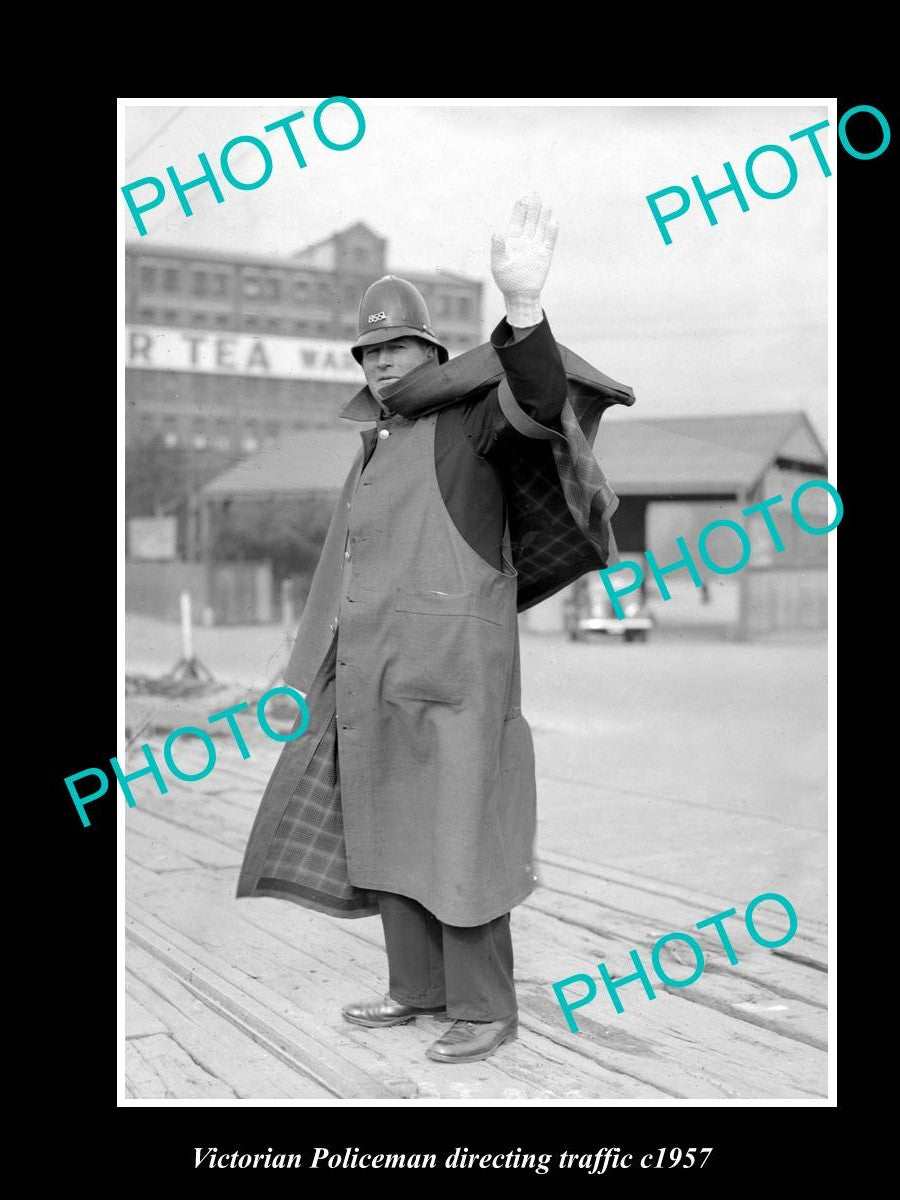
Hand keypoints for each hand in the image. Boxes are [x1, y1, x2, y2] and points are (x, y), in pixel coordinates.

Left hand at [491, 194, 557, 324]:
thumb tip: (496, 233)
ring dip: (543, 217)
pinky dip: (551, 232)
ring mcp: (536, 248)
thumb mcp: (498, 264)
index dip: (520, 209)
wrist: (519, 295)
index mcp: (512, 241)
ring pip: (540, 228)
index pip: (517, 221)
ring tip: (546, 204)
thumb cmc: (506, 281)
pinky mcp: (545, 256)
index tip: (521, 197)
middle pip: (530, 221)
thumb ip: (498, 249)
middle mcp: (525, 242)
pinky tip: (553, 222)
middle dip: (532, 207)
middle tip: (535, 193)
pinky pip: (549, 242)